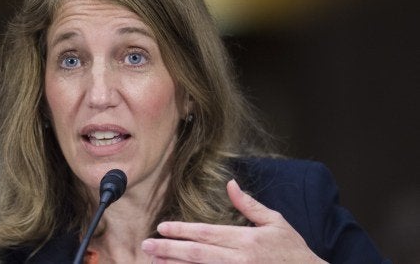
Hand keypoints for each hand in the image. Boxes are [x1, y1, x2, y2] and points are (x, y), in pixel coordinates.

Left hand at [141, 180, 326, 263]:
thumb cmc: (293, 250)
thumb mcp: (275, 221)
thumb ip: (249, 205)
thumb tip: (230, 183)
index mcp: (246, 239)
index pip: (206, 233)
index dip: (181, 230)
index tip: (161, 228)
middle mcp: (240, 259)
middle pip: (196, 254)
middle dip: (168, 249)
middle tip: (146, 246)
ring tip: (154, 261)